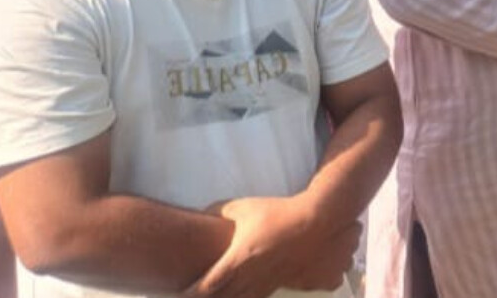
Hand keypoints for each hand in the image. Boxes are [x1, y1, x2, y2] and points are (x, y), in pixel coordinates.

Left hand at [186, 196, 357, 297]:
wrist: (318, 219)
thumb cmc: (279, 212)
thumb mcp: (243, 207)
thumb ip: (218, 211)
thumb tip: (200, 214)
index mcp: (239, 258)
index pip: (207, 285)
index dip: (190, 294)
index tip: (178, 296)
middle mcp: (253, 276)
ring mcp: (271, 282)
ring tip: (222, 297)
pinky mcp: (286, 284)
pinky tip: (252, 293)